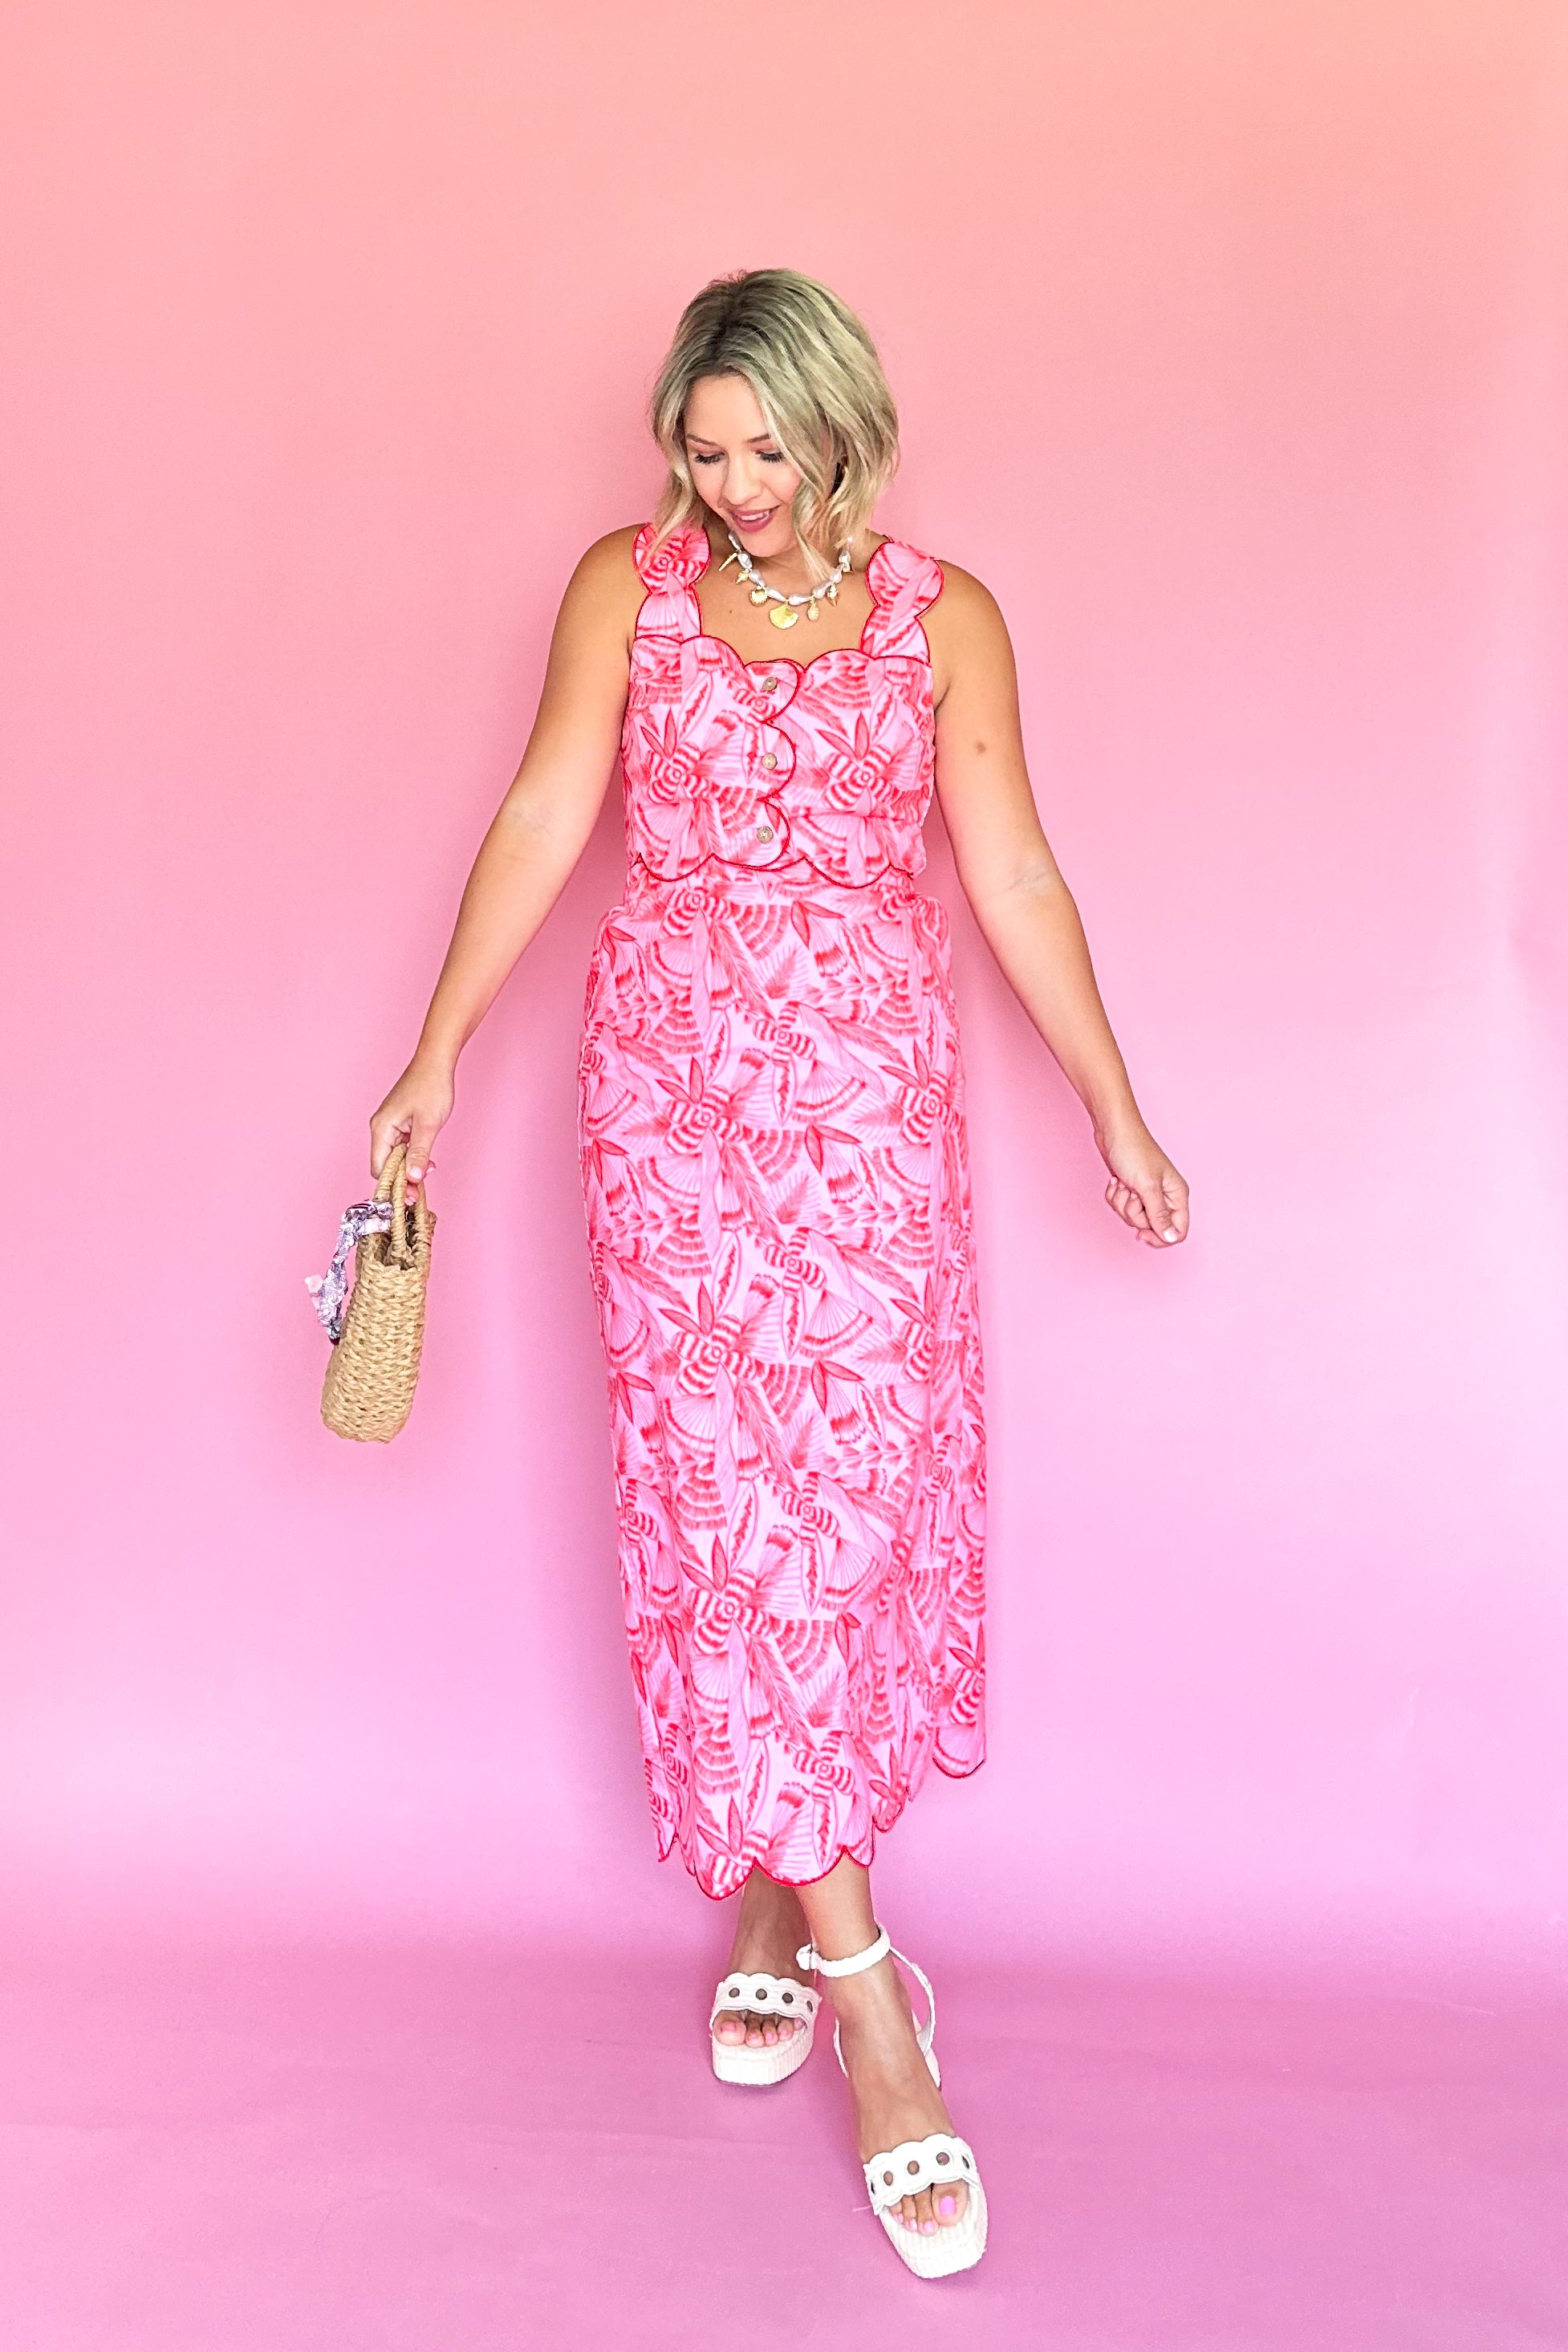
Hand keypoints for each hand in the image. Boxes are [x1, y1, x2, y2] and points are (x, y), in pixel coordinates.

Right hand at [370, 1055, 454, 1191]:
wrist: (436, 1062)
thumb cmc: (431, 1086)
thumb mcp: (428, 1124)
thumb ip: (419, 1153)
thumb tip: (412, 1178)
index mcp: (381, 1129)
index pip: (379, 1168)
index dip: (393, 1184)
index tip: (409, 1196)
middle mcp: (381, 1128)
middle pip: (385, 1165)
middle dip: (401, 1179)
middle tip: (419, 1191)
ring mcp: (390, 1125)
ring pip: (395, 1157)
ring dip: (408, 1168)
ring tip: (426, 1173)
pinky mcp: (400, 1123)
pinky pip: (402, 1147)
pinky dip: (412, 1157)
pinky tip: (426, 1161)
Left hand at [1099, 1124, 1188, 1248]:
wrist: (1113, 1130)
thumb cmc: (1133, 1151)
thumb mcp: (1147, 1187)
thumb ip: (1159, 1215)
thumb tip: (1171, 1239)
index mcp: (1177, 1195)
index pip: (1178, 1232)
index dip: (1160, 1238)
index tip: (1141, 1233)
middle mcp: (1165, 1197)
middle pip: (1152, 1227)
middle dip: (1134, 1214)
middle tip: (1131, 1194)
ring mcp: (1147, 1194)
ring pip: (1133, 1218)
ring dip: (1121, 1204)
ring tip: (1123, 1184)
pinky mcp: (1131, 1190)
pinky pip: (1120, 1208)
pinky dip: (1114, 1197)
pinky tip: (1116, 1181)